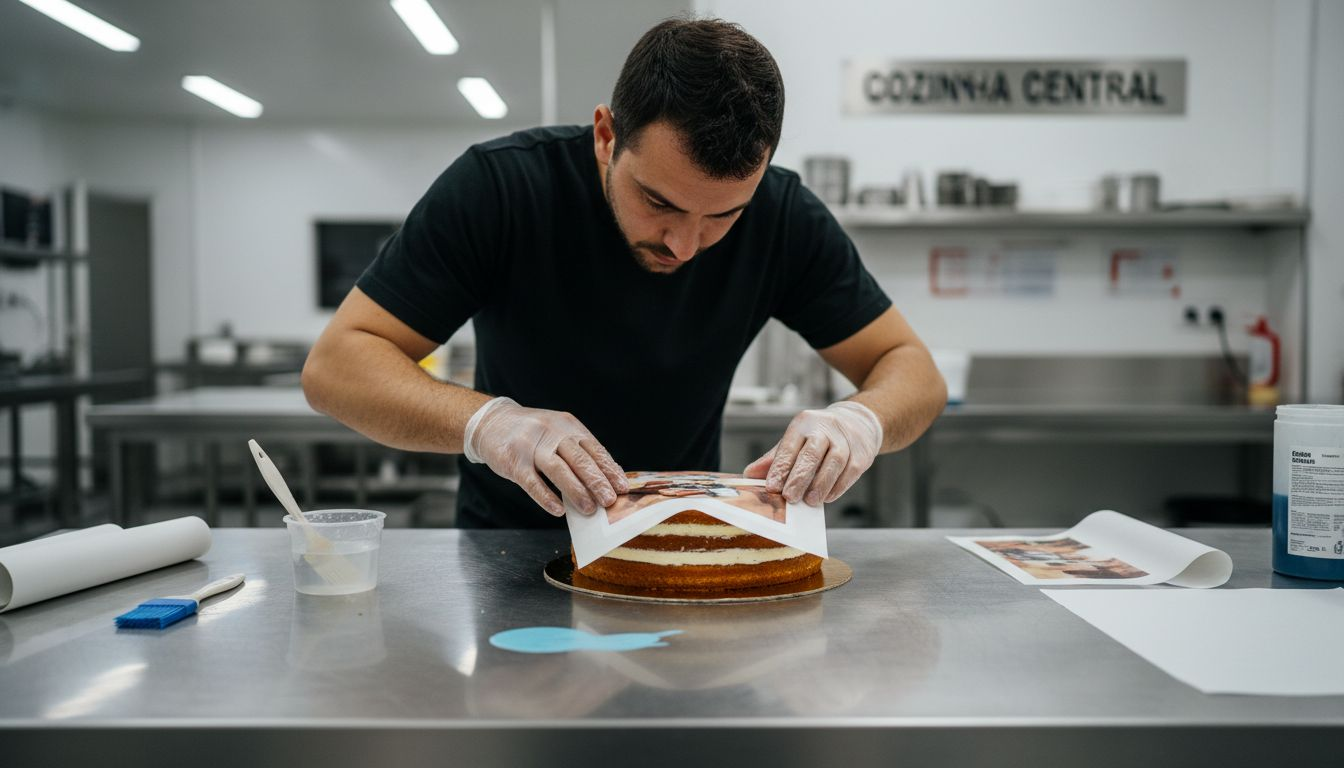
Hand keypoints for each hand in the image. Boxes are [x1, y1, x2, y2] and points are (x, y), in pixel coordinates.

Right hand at [464, 397, 628, 516]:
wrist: (492, 422)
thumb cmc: (533, 433)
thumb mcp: (559, 432)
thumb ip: (580, 451)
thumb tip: (607, 478)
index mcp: (568, 426)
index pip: (594, 449)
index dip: (610, 469)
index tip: (623, 488)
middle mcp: (552, 433)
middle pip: (580, 459)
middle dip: (598, 482)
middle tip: (610, 501)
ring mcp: (531, 446)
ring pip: (558, 470)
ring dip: (576, 491)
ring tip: (590, 509)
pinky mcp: (513, 460)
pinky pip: (532, 482)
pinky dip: (546, 497)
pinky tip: (559, 510)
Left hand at [743, 401, 882, 505]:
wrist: (857, 424)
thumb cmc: (819, 436)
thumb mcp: (795, 440)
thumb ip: (774, 458)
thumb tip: (749, 474)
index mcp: (803, 424)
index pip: (789, 446)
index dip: (780, 468)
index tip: (771, 487)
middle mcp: (825, 429)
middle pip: (812, 453)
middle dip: (799, 477)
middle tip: (789, 497)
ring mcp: (845, 440)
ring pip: (834, 462)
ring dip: (821, 484)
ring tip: (809, 501)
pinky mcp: (861, 454)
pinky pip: (849, 472)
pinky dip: (837, 486)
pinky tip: (827, 497)